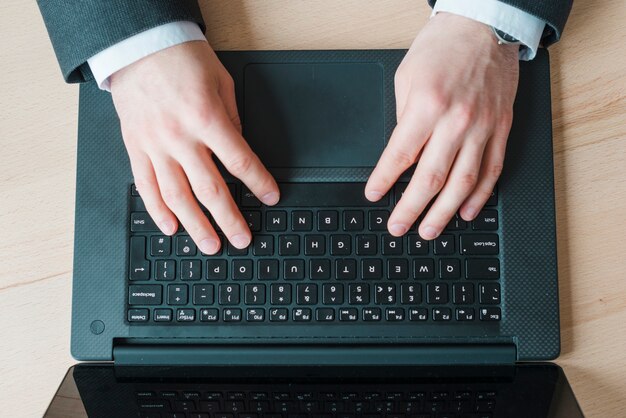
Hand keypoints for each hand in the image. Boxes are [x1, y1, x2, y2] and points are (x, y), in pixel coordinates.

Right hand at [111, 41, 278, 253]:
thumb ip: (232, 120)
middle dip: (229, 219)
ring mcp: (154, 145)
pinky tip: (171, 228)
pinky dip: (158, 210)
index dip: (258, 183)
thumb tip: (239, 152)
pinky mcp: (135, 147)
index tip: (270, 198)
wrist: (138, 45)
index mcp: (206, 118)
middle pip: (209, 189)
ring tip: (210, 245)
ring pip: (176, 196)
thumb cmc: (181, 59)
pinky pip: (146, 185)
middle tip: (242, 239)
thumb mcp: (221, 82)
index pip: (239, 161)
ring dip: (195, 225)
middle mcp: (179, 137)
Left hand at [365, 12, 518, 238]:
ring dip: (444, 212)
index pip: (399, 156)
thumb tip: (401, 156)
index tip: (374, 196)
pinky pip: (492, 170)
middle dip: (410, 209)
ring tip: (429, 231)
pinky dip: (479, 196)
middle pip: (430, 179)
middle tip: (398, 227)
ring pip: (463, 183)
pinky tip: (465, 212)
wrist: (483, 26)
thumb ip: (404, 120)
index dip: (384, 181)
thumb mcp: (406, 79)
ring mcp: (482, 127)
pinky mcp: (501, 128)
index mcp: (426, 106)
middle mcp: (455, 120)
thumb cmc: (441, 49)